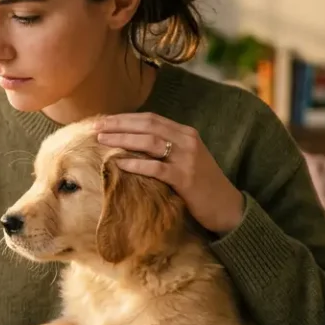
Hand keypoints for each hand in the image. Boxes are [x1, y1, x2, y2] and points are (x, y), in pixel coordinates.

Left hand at [96, 113, 244, 234]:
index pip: (151, 118)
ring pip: (150, 142)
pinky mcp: (186, 179)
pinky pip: (157, 168)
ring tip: (103, 140)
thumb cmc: (201, 184)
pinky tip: (120, 163)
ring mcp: (188, 159)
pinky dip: (137, 164)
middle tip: (96, 126)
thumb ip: (165, 148)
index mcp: (186, 133)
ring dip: (123, 139)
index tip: (104, 120)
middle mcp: (187, 141)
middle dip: (119, 124)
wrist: (227, 206)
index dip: (125, 118)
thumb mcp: (186, 159)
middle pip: (148, 125)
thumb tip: (131, 143)